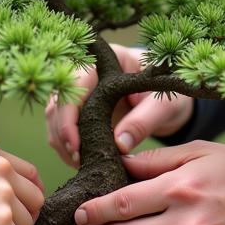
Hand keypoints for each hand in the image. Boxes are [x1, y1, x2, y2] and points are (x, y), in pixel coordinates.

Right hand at [45, 43, 194, 165]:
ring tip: (79, 163)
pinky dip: (66, 146)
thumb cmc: (170, 96)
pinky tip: (80, 161)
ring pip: (54, 115)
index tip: (76, 143)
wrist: (170, 104)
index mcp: (107, 61)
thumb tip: (119, 145)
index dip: (69, 112)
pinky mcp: (79, 111)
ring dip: (61, 140)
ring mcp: (80, 92)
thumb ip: (143, 121)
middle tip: (77, 158)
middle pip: (58, 99)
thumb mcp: (164, 105)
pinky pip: (61, 127)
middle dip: (62, 131)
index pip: (75, 81)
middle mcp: (87, 73)